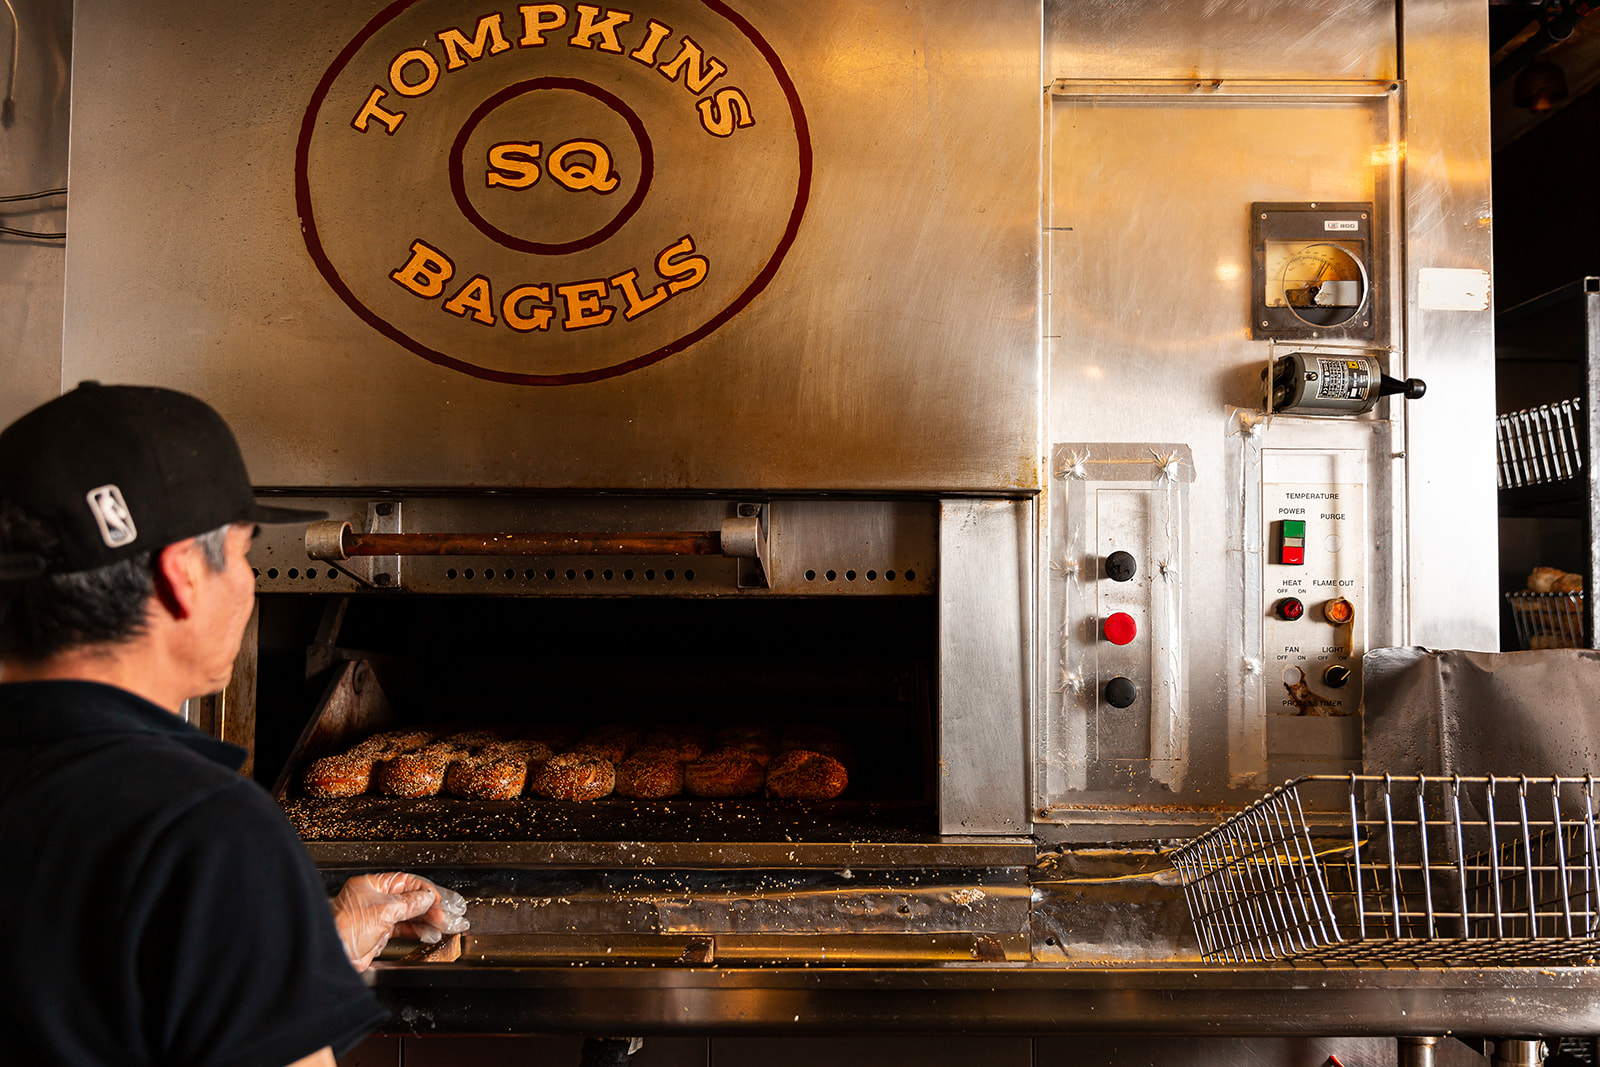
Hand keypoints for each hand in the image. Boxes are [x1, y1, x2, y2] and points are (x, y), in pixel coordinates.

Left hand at [331, 872, 468, 971]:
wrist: (334, 955)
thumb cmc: (346, 928)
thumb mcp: (385, 910)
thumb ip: (410, 903)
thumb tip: (427, 897)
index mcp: (371, 885)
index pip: (405, 882)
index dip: (424, 890)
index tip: (439, 899)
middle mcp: (373, 899)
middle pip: (408, 899)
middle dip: (429, 907)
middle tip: (446, 914)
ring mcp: (376, 917)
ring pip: (408, 915)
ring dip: (426, 920)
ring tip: (443, 925)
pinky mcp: (378, 934)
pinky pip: (403, 929)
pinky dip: (417, 931)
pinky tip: (429, 933)